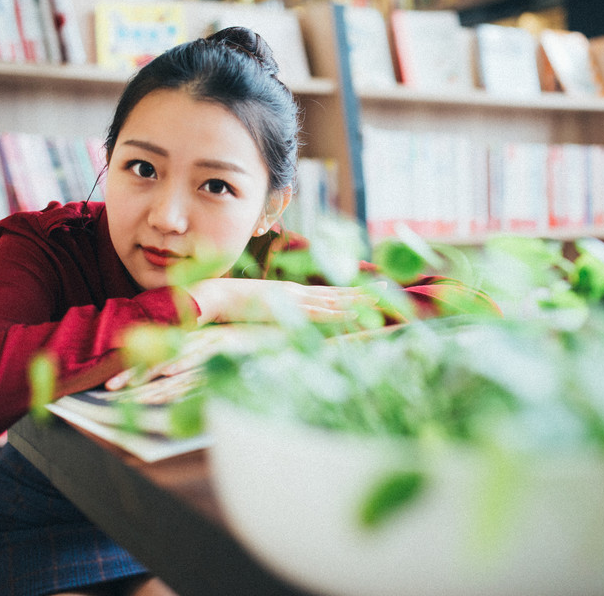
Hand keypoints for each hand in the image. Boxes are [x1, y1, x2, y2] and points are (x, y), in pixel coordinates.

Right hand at [186, 278, 382, 325]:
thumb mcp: (257, 307)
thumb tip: (276, 316)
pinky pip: (319, 311)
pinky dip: (339, 312)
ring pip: (334, 298)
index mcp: (291, 292)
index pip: (326, 293)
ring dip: (358, 299)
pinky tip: (355, 312)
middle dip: (362, 291)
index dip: (347, 292)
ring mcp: (295, 298)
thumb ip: (270, 310)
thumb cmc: (231, 303)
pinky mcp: (289, 307)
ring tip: (381, 296)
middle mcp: (297, 292)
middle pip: (337, 292)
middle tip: (387, 287)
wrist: (215, 295)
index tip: (366, 291)